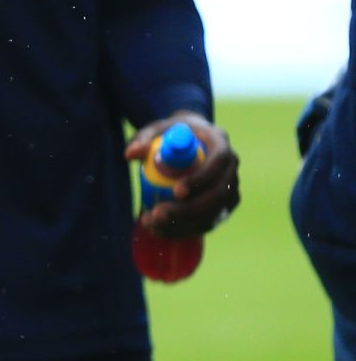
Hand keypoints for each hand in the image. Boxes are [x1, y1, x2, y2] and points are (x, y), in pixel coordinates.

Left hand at [125, 111, 240, 238]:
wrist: (189, 142)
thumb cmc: (172, 133)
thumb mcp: (157, 129)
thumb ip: (143, 138)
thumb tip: (129, 154)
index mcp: (220, 143)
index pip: (219, 163)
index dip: (200, 180)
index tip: (175, 191)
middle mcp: (231, 169)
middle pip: (218, 195)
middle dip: (188, 210)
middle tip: (157, 214)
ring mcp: (230, 190)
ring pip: (214, 214)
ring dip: (184, 224)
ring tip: (152, 224)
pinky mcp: (223, 207)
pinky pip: (208, 222)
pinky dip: (185, 230)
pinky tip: (161, 230)